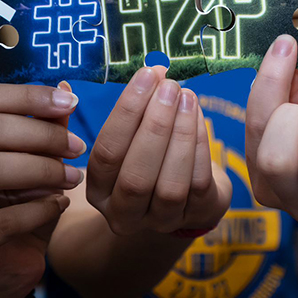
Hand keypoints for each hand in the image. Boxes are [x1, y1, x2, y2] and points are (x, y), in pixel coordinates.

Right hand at [0, 82, 85, 297]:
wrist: (10, 268)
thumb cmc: (26, 208)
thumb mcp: (42, 163)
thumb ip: (50, 129)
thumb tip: (67, 86)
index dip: (29, 96)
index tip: (70, 102)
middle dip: (42, 135)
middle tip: (78, 147)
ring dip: (41, 170)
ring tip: (73, 178)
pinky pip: (0, 220)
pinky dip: (39, 210)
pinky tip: (60, 206)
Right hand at [86, 66, 231, 235]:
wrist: (185, 191)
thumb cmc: (146, 155)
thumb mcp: (125, 140)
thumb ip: (125, 111)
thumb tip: (109, 78)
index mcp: (98, 191)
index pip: (106, 154)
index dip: (126, 113)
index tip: (146, 76)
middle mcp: (124, 213)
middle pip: (136, 176)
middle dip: (155, 125)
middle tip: (169, 86)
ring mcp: (161, 221)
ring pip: (169, 185)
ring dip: (180, 134)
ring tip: (187, 96)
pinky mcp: (196, 215)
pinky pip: (198, 184)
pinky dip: (199, 146)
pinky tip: (198, 116)